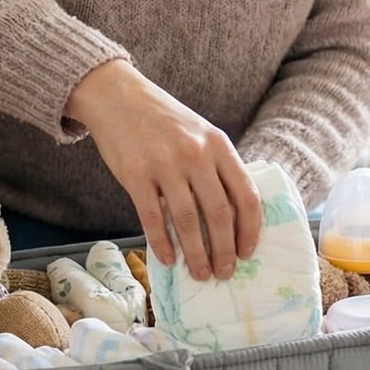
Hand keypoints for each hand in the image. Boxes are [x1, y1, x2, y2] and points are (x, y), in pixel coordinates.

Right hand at [65, 60, 261, 281]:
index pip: (245, 194)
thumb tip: (233, 217)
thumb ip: (217, 167)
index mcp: (218, 145)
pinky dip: (162, 243)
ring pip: (188, 220)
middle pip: (219, 213)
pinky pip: (152, 217)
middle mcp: (196, 154)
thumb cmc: (164, 120)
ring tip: (200, 273)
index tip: (248, 252)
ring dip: (196, 254)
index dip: (250, 228)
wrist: (119, 96)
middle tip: (224, 272)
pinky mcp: (135, 174)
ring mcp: (165, 164)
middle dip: (224, 250)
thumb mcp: (201, 134)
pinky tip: (168, 259)